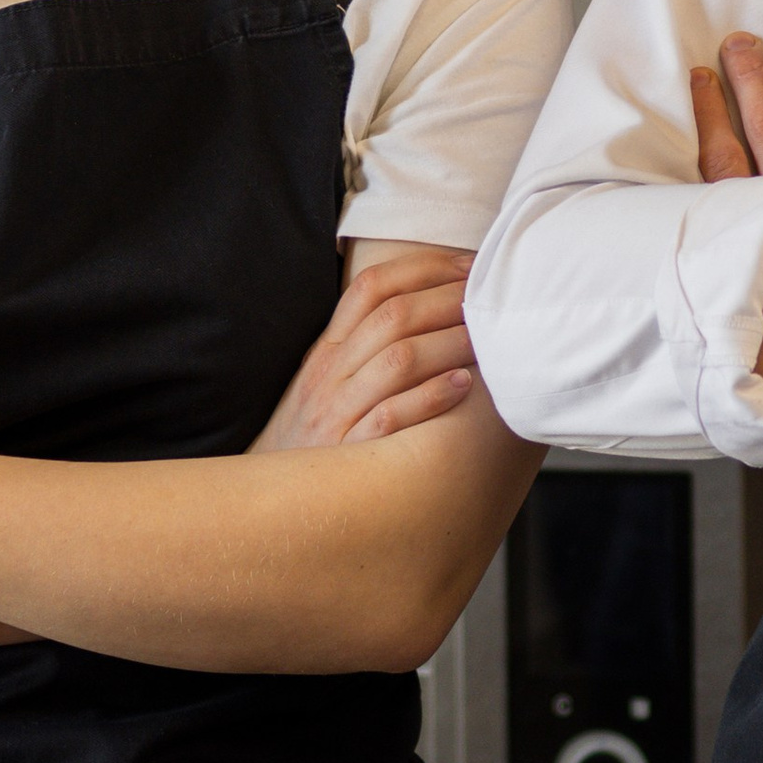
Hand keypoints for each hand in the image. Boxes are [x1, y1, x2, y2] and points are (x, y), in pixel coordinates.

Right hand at [254, 249, 477, 451]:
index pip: (372, 287)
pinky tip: (463, 386)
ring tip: (485, 338)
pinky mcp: (349, 450)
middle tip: (488, 296)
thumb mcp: (325, 381)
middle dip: (447, 299)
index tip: (468, 266)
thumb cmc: (314, 435)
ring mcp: (338, 411)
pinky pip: (392, 416)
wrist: (274, 496)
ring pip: (398, 360)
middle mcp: (330, 372)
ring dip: (449, 343)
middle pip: (393, 316)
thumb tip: (425, 309)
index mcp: (328, 349)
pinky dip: (431, 397)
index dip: (424, 268)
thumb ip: (362, 346)